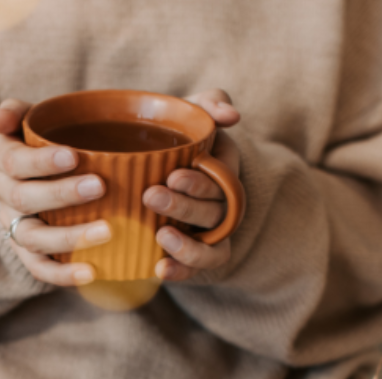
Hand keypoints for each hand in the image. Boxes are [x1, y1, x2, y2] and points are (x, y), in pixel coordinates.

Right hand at [0, 99, 108, 286]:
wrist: (30, 180)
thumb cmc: (39, 145)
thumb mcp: (27, 122)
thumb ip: (16, 113)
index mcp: (3, 162)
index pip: (14, 162)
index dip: (41, 162)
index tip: (73, 156)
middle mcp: (4, 197)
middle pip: (24, 200)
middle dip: (61, 194)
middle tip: (100, 186)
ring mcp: (15, 228)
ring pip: (33, 238)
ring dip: (69, 237)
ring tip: (108, 231)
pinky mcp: (29, 254)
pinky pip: (40, 269)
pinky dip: (63, 275)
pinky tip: (92, 272)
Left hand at [146, 89, 241, 280]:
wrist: (149, 163)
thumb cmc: (175, 135)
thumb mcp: (192, 113)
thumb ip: (210, 103)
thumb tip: (232, 115)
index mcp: (222, 172)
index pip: (222, 182)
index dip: (200, 183)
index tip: (173, 175)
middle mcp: (221, 205)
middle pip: (213, 212)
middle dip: (185, 207)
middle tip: (151, 196)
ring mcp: (208, 233)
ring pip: (211, 246)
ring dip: (188, 246)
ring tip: (160, 236)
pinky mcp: (192, 255)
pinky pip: (197, 270)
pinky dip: (182, 272)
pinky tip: (159, 270)